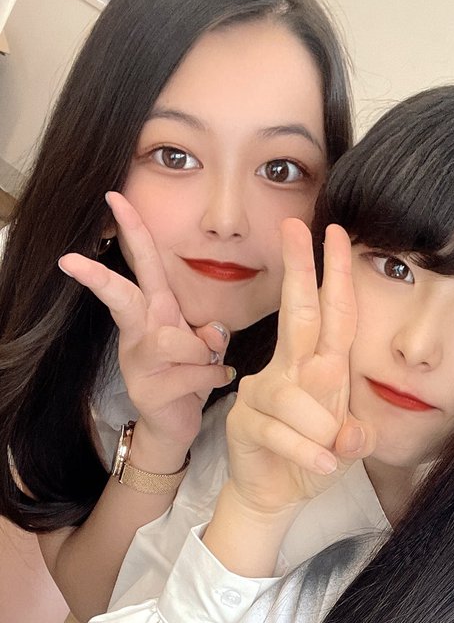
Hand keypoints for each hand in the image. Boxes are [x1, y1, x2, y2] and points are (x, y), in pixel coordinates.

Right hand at [59, 191, 233, 467]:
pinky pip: (196, 373)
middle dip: (100, 278)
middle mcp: (140, 331)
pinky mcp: (148, 390)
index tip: (114, 198)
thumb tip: (211, 331)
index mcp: (154, 312)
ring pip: (178, 341)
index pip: (143, 264)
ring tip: (206, 366)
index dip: (133, 231)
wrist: (175, 425)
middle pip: (123, 296)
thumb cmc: (188, 376)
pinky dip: (214, 378)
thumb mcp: (203, 347)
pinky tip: (213, 384)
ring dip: (203, 353)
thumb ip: (209, 332)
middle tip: (70, 260)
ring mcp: (137, 361)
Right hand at [224, 220, 375, 517]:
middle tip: (297, 227)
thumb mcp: (347, 447)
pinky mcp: (245, 420)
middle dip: (299, 270)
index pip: (331, 314)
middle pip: (299, 314)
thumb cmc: (314, 459)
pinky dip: (308, 452)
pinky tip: (323, 466)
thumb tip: (351, 431)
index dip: (335, 276)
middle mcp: (289, 369)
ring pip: (299, 396)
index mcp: (318, 365)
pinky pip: (282, 431)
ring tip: (329, 454)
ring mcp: (263, 391)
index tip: (336, 233)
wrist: (277, 495)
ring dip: (322, 429)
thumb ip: (357, 436)